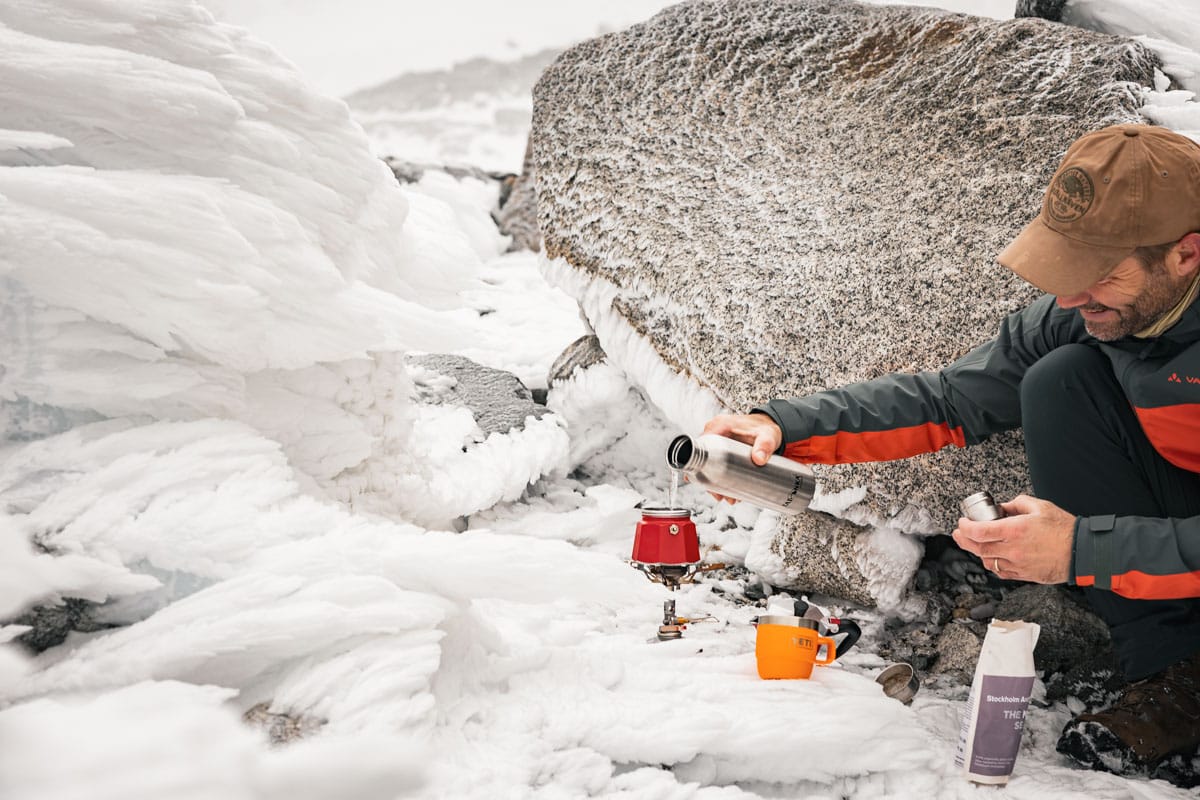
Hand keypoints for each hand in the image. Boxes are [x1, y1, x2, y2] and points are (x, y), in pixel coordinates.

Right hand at [698, 413, 783, 503]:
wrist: (768, 424)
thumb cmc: (765, 427)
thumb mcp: (767, 436)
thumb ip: (764, 446)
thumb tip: (759, 459)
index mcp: (721, 425)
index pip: (703, 445)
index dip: (703, 464)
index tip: (709, 479)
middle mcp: (716, 430)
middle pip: (704, 456)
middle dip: (710, 478)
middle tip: (720, 493)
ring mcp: (717, 438)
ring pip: (708, 461)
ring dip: (714, 479)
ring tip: (725, 495)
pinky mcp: (721, 445)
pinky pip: (714, 460)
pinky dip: (718, 474)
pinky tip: (725, 487)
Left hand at [951, 494, 1075, 583]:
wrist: (1082, 552)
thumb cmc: (1064, 529)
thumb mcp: (1040, 507)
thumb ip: (1017, 504)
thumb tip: (1003, 507)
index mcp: (1015, 530)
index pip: (978, 531)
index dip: (965, 527)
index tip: (962, 522)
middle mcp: (1013, 549)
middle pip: (978, 548)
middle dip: (964, 540)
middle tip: (959, 533)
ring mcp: (1017, 564)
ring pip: (987, 561)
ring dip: (977, 552)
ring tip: (974, 543)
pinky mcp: (1024, 575)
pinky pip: (1000, 572)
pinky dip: (992, 564)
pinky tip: (991, 557)